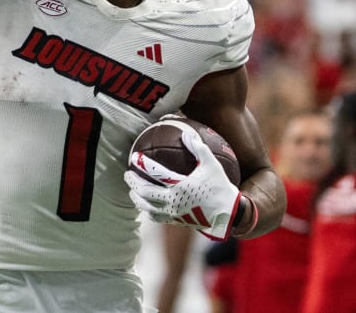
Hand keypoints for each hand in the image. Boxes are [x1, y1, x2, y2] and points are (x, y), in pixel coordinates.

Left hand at [124, 129, 240, 239]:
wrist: (228, 215)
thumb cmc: (220, 187)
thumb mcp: (212, 165)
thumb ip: (198, 148)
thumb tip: (185, 133)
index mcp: (180, 185)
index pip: (156, 173)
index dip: (143, 164)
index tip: (134, 157)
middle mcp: (173, 200)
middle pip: (145, 192)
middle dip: (133, 182)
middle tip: (127, 174)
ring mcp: (173, 213)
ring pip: (147, 207)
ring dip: (137, 198)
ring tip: (132, 191)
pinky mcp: (176, 222)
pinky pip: (156, 217)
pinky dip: (148, 210)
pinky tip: (146, 206)